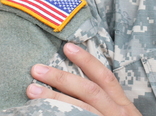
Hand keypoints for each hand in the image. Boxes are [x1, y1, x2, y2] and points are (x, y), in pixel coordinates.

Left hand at [26, 42, 141, 115]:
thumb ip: (103, 102)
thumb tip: (74, 85)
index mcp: (123, 106)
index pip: (105, 78)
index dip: (87, 60)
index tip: (68, 47)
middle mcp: (118, 115)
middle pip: (89, 91)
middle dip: (61, 78)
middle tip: (37, 70)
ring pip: (80, 111)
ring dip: (54, 99)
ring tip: (32, 91)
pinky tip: (43, 113)